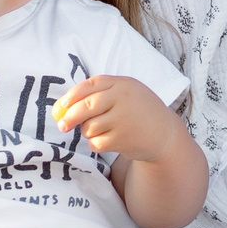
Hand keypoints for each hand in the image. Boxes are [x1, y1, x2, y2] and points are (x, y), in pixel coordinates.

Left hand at [54, 75, 187, 162]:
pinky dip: (96, 143)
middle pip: (85, 107)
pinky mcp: (122, 139)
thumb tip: (62, 107)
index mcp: (122, 84)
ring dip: (88, 132)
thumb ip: (99, 95)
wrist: (164, 134)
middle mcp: (122, 99)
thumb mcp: (125, 94)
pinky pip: (96, 142)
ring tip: (102, 130)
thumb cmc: (138, 112)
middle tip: (62, 126)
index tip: (61, 106)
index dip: (72, 96)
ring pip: (89, 127)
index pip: (90, 85)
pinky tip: (108, 141)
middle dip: (69, 117)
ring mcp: (123, 119)